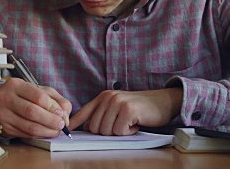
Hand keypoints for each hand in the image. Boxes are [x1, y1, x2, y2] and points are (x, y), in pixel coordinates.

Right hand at [0, 78, 72, 137]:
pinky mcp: (4, 128)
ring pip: (30, 127)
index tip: (61, 113)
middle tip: (61, 125)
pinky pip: (26, 134)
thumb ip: (55, 99)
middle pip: (33, 112)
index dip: (53, 107)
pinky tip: (45, 132)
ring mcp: (3, 114)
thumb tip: (64, 114)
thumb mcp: (38, 90)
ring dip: (47, 131)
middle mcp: (6, 98)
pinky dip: (39, 135)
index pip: (38, 97)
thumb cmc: (20, 95)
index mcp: (15, 85)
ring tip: (56, 130)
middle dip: (51, 121)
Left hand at [68, 88, 182, 135]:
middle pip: (94, 127)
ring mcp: (117, 103)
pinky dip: (128, 132)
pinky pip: (119, 131)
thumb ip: (102, 114)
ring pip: (106, 131)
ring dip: (119, 132)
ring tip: (129, 122)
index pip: (84, 112)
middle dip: (107, 132)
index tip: (66, 130)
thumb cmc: (140, 108)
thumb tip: (86, 128)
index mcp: (103, 97)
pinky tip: (135, 124)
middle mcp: (108, 98)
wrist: (163, 101)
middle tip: (121, 125)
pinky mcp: (128, 110)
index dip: (74, 123)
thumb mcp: (117, 107)